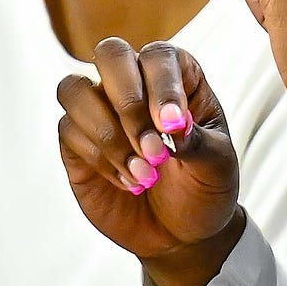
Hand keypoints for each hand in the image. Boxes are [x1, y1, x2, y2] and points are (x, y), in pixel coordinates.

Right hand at [58, 38, 246, 285]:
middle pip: (110, 54)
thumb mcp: (217, 166)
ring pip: (76, 90)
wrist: (182, 231)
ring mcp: (101, 109)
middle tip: (153, 148)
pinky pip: (69, 130)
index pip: (159, 57)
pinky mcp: (76, 142)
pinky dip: (101, 158)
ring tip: (145, 173)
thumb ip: (198, 141)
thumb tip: (171, 127)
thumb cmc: (205, 186)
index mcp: (179, 77)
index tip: (173, 129)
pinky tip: (130, 182)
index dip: (162, 87)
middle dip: (128, 101)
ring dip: (110, 134)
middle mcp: (136, 84)